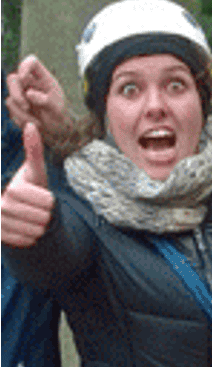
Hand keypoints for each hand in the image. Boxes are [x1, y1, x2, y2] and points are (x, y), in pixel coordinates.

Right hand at [1, 123, 54, 246]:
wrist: (14, 208)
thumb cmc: (29, 187)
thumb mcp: (35, 171)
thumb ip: (34, 151)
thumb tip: (31, 125)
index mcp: (14, 188)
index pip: (48, 202)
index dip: (51, 201)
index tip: (43, 197)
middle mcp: (1, 205)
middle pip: (44, 218)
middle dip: (47, 215)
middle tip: (38, 209)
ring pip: (37, 232)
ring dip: (40, 227)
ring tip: (32, 218)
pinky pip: (27, 241)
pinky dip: (32, 237)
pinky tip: (26, 228)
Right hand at [5, 55, 71, 138]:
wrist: (56, 131)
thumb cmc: (59, 116)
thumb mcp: (58, 110)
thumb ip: (46, 101)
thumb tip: (29, 93)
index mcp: (44, 79)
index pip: (32, 62)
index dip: (25, 65)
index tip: (23, 76)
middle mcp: (30, 84)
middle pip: (13, 79)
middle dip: (16, 93)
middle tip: (26, 107)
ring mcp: (21, 93)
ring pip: (11, 97)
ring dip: (22, 112)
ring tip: (39, 123)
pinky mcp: (15, 104)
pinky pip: (11, 109)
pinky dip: (21, 118)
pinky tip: (34, 124)